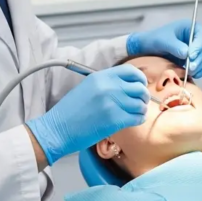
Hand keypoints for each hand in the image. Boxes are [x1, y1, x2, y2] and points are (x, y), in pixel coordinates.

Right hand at [26, 65, 148, 164]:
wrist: (58, 129)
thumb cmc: (70, 112)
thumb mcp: (87, 88)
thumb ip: (107, 83)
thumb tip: (129, 85)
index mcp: (101, 77)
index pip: (131, 71)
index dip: (140, 79)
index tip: (140, 86)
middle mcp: (108, 87)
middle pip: (139, 88)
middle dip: (143, 96)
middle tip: (140, 103)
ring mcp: (112, 103)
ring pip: (140, 104)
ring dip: (141, 110)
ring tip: (135, 113)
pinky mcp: (114, 120)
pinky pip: (137, 118)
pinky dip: (138, 119)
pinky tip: (132, 121)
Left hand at [127, 19, 201, 77]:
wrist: (149, 48)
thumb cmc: (155, 39)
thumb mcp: (163, 41)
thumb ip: (175, 46)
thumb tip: (187, 54)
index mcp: (190, 27)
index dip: (199, 46)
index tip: (191, 56)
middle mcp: (196, 37)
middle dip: (200, 59)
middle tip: (190, 68)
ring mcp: (197, 48)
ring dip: (201, 66)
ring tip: (190, 73)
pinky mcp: (195, 58)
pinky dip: (201, 70)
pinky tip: (193, 75)